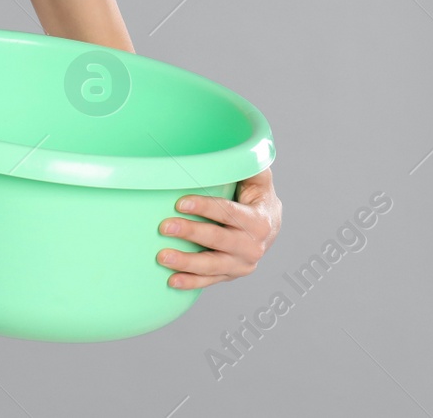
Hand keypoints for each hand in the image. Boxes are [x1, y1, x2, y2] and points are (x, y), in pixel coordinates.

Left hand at [156, 167, 281, 289]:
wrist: (269, 225)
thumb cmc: (256, 195)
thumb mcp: (258, 177)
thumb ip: (248, 163)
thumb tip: (235, 150)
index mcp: (259, 220)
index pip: (229, 213)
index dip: (205, 208)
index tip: (180, 203)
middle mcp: (254, 246)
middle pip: (219, 240)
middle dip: (191, 233)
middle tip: (164, 227)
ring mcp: (242, 264)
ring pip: (213, 265)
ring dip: (186, 262)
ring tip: (162, 257)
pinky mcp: (231, 274)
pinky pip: (210, 280)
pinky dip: (191, 282)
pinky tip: (172, 281)